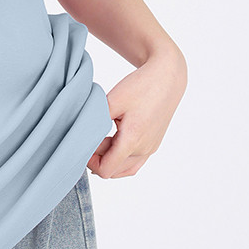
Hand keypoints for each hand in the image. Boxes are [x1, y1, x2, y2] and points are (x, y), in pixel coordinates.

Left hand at [87, 48, 186, 178]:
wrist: (167, 78)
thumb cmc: (140, 86)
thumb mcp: (112, 100)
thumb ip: (95, 121)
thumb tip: (81, 137)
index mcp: (132, 140)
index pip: (105, 169)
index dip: (89, 161)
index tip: (82, 143)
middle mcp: (144, 149)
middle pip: (114, 170)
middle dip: (98, 158)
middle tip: (89, 137)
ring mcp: (151, 148)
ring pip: (125, 168)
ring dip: (110, 159)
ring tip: (100, 139)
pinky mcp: (154, 144)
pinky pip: (135, 162)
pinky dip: (121, 158)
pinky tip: (112, 143)